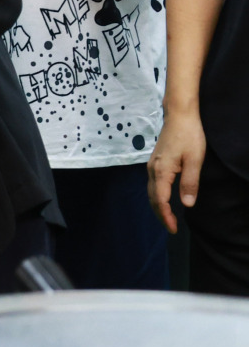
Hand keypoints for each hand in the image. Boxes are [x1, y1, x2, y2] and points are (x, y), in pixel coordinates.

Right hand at [148, 107, 206, 233]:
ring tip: (169, 218)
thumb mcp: (195, 161)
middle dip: (161, 215)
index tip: (173, 229)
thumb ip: (189, 183)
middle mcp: (152, 170)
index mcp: (162, 171)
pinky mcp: (155, 162)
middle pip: (152, 197)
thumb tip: (187, 205)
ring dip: (158, 206)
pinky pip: (153, 184)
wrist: (179, 116)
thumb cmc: (189, 137)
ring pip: (151, 191)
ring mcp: (152, 165)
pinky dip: (157, 197)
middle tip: (172, 228)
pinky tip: (165, 200)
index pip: (161, 200)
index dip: (166, 216)